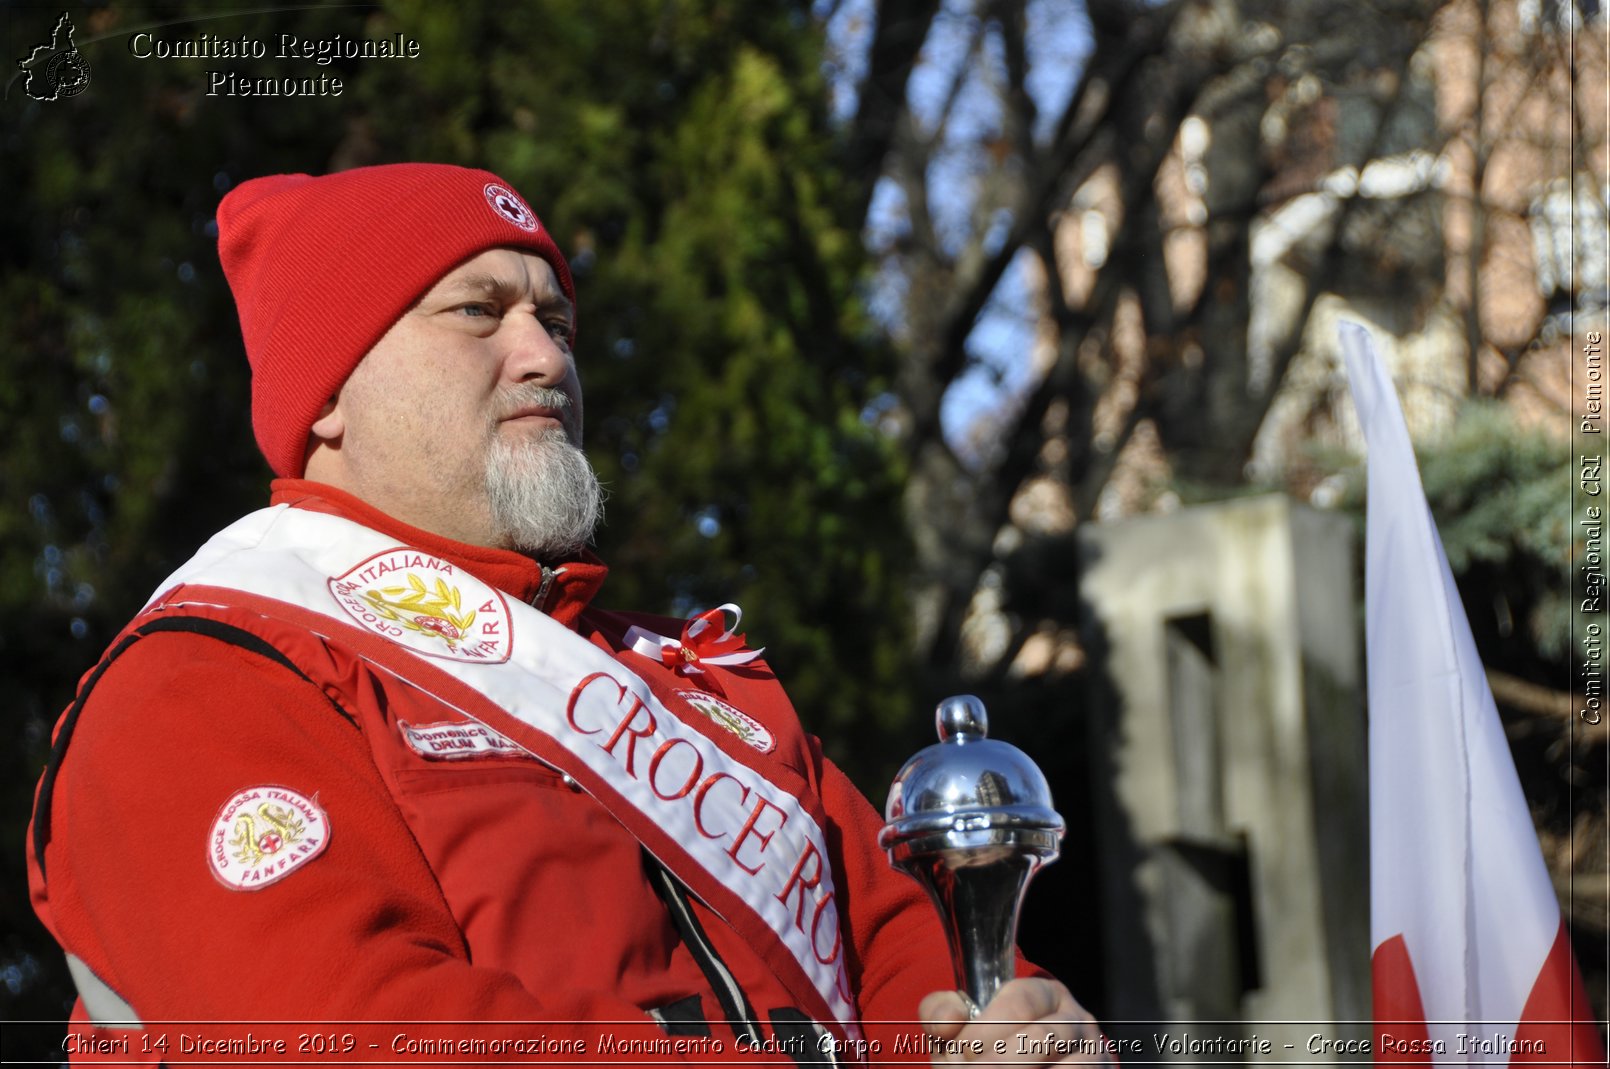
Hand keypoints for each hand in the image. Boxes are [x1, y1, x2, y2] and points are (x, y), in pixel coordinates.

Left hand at [918, 978, 1109, 1065]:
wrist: (1024, 1066)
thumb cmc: (991, 1048)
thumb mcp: (964, 1027)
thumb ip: (944, 1013)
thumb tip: (948, 1018)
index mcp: (1045, 994)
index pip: (1020, 999)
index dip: (987, 1027)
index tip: (962, 1051)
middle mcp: (1077, 1019)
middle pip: (1043, 1035)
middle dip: (1001, 1060)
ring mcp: (1093, 1053)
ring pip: (1067, 1065)